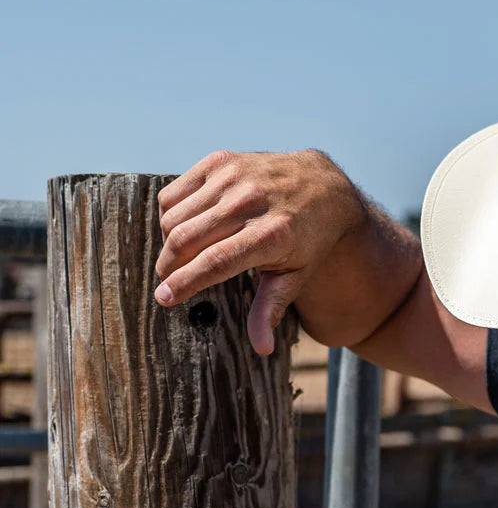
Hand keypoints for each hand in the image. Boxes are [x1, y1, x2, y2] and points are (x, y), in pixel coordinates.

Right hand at [154, 149, 366, 354]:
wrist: (323, 185)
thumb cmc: (307, 238)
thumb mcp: (296, 274)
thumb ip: (271, 308)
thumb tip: (261, 348)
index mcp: (272, 234)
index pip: (216, 261)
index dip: (185, 282)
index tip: (164, 298)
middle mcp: (252, 202)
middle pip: (186, 239)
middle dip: (169, 266)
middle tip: (169, 281)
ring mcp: (234, 177)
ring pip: (174, 216)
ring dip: (169, 242)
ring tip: (183, 255)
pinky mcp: (220, 160)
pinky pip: (173, 192)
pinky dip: (172, 214)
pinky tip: (188, 225)